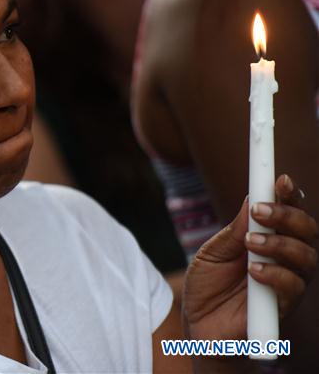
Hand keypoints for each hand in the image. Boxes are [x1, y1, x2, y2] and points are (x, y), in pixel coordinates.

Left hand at [183, 174, 316, 340]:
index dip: (289, 195)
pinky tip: (254, 271)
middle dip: (287, 215)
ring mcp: (288, 283)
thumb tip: (252, 198)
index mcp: (270, 240)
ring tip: (250, 242)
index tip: (279, 179)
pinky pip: (293, 289)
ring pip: (306, 258)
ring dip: (280, 244)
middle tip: (261, 210)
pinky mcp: (283, 308)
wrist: (199, 326)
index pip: (289, 213)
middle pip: (307, 231)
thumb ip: (233, 230)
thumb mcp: (212, 252)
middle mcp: (286, 259)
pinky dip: (276, 275)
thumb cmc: (208, 286)